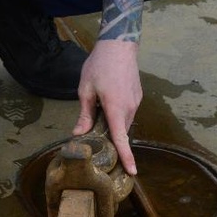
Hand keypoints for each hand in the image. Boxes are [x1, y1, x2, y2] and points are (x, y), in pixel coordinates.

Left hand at [73, 40, 141, 174]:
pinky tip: (108, 101)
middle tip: (94, 133)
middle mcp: (130, 107)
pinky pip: (128, 111)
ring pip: (124, 121)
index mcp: (116, 108)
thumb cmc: (99, 66)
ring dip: (114, 122)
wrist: (119, 45)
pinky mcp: (138, 96)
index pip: (121, 138)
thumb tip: (78, 133)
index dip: (126, 157)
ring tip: (99, 109)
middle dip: (111, 137)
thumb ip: (84, 114)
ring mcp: (136, 101)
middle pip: (121, 131)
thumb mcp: (85, 89)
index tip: (132, 172)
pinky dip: (118, 113)